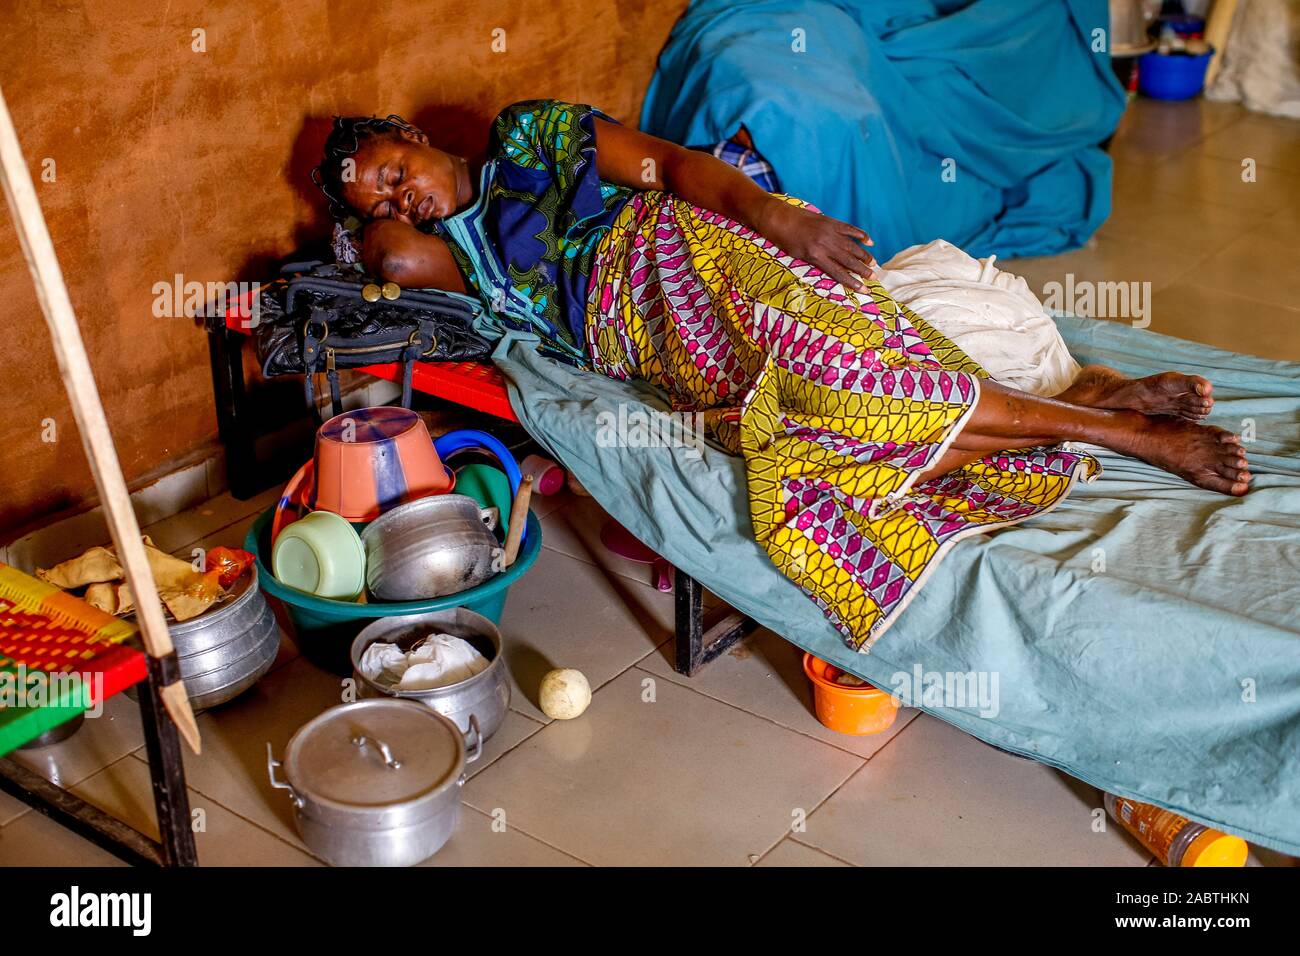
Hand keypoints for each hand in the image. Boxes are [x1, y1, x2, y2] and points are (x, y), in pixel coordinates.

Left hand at [758, 199, 874, 289]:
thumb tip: (832, 269)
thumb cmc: (784, 240)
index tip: (864, 290)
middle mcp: (825, 245)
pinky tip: (869, 241)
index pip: (839, 273)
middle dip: (863, 270)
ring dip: (865, 255)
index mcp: (816, 256)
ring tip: (874, 264)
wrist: (779, 217)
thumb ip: (815, 262)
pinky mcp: (831, 222)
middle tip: (875, 277)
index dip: (853, 283)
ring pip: (852, 246)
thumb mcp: (797, 256)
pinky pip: (849, 229)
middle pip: (849, 260)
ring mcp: (830, 232)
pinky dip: (860, 235)